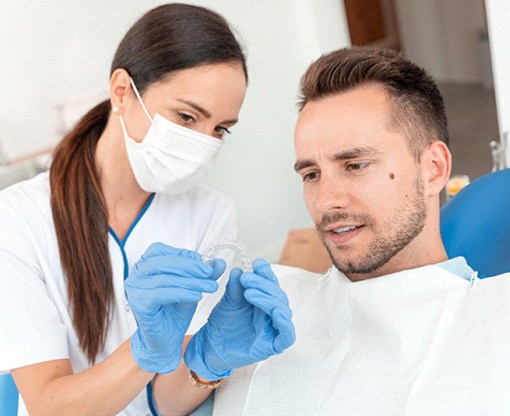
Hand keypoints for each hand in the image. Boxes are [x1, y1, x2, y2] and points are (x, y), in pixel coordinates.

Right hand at [125, 243, 225, 373]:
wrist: (165, 341)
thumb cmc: (174, 311)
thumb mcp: (192, 287)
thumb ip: (204, 274)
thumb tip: (220, 262)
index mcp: (144, 265)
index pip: (160, 250)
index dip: (183, 254)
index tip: (203, 263)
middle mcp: (135, 275)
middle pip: (163, 262)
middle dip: (190, 266)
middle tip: (209, 272)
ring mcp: (134, 289)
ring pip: (165, 279)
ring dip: (191, 281)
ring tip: (210, 286)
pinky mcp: (139, 304)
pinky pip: (162, 294)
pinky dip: (182, 293)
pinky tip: (197, 296)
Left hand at [184, 258, 295, 379]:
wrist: (210, 347)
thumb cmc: (222, 324)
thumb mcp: (228, 302)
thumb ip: (235, 287)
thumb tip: (238, 270)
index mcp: (264, 301)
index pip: (271, 284)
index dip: (266, 273)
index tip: (256, 263)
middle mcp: (272, 313)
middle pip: (278, 295)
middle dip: (263, 284)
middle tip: (245, 278)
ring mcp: (274, 329)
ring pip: (283, 310)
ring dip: (268, 299)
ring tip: (249, 292)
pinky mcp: (274, 345)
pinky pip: (287, 334)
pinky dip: (284, 322)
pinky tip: (275, 311)